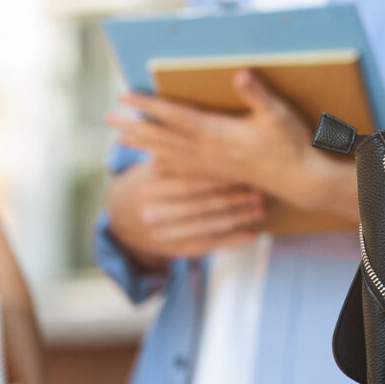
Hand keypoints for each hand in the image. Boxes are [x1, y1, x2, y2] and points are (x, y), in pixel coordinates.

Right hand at [103, 157, 267, 265]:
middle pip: (201, 205)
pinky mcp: (173, 250)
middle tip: (260, 191)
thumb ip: (176, 153)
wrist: (121, 218)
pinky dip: (231, 241)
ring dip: (238, 219)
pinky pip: (207, 246)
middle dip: (234, 199)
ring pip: (207, 227)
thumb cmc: (148, 181)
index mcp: (148, 187)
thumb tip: (209, 133)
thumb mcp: (153, 164)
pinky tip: (252, 234)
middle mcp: (152, 213)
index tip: (244, 170)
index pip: (189, 182)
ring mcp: (162, 235)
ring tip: (262, 209)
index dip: (218, 177)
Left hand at [110, 71, 348, 219]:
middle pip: (163, 136)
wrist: (301, 181)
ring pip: (168, 153)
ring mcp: (212, 165)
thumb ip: (257, 94)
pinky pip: (183, 168)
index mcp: (217, 133)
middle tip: (108, 117)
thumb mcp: (278, 114)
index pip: (175, 116)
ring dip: (143, 144)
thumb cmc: (292, 144)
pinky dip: (164, 163)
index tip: (125, 96)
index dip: (149, 105)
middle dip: (135, 126)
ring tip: (121, 137)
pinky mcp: (219, 173)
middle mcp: (208, 151)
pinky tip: (153, 163)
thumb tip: (240, 73)